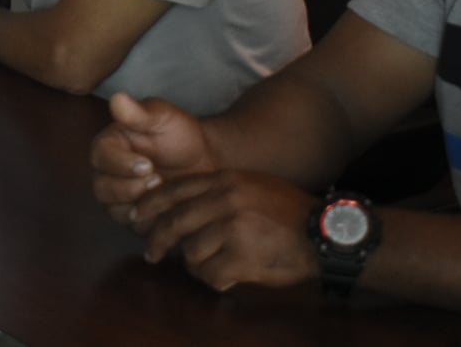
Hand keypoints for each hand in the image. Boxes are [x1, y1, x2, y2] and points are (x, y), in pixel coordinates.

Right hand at [91, 92, 216, 228]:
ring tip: (164, 193)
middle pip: (101, 188)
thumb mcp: (164, 118)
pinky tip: (168, 208)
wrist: (205, 161)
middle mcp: (108, 173)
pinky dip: (150, 220)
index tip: (147, 164)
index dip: (120, 164)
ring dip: (139, 205)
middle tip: (158, 180)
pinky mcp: (135, 218)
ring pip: (114, 210)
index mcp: (110, 145)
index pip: (99, 156)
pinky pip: (133, 226)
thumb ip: (139, 113)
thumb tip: (117, 98)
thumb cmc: (181, 134)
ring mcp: (119, 198)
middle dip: (128, 188)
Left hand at [136, 170, 316, 291]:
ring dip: (197, 265)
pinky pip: (210, 275)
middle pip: (173, 222)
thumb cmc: (288, 212)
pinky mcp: (241, 256)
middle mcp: (224, 200)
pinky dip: (215, 280)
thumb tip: (182, 207)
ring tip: (213, 266)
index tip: (137, 216)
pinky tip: (228, 278)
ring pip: (191, 252)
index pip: (174, 190)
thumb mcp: (252, 186)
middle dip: (157, 240)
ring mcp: (232, 228)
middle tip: (150, 253)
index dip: (150, 205)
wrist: (323, 233)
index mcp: (225, 180)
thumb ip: (218, 192)